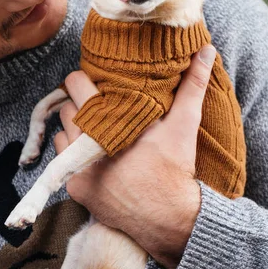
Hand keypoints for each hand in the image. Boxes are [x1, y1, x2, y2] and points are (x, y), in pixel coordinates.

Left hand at [55, 44, 216, 268]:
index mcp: (106, 121)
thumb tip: (205, 49)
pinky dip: (75, 156)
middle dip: (80, 105)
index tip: (97, 83)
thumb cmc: (175, 168)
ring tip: (98, 131)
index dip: (84, 80)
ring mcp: (77, 168)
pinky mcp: (75, 188)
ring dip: (75, 130)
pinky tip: (96, 155)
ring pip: (62, 134)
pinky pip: (63, 162)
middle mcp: (85, 143)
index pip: (75, 84)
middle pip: (67, 108)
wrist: (168, 218)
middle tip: (100, 107)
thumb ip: (191, 84)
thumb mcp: (184, 123)